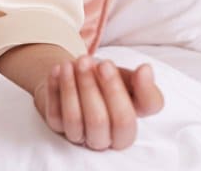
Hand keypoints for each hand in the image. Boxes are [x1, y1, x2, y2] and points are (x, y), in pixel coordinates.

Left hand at [33, 54, 164, 149]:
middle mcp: (103, 139)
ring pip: (74, 120)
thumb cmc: (109, 83)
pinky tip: (58, 69)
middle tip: (84, 60)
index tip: (106, 63)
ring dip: (70, 88)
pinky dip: (55, 89)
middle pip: (98, 121)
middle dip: (90, 87)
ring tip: (69, 63)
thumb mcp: (130, 82)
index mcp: (125, 132)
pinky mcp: (57, 128)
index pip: (125, 121)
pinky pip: (54, 113)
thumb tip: (146, 71)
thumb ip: (142, 83)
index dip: (116, 92)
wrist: (80, 78)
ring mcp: (79, 135)